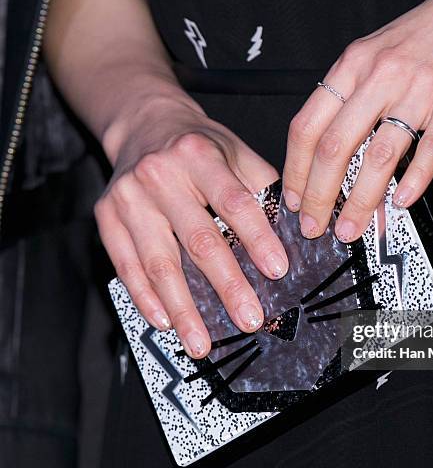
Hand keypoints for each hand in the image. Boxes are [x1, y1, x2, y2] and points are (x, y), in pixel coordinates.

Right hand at [95, 97, 287, 357]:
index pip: (234, 202)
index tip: (277, 271)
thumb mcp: (234, 149)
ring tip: (202, 342)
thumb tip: (291, 228)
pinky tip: (165, 321)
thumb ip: (259, 185)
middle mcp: (160, 175)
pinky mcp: (107, 217)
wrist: (143, 124)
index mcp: (198, 155)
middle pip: (198, 240)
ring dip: (183, 308)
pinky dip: (146, 297)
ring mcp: (128, 198)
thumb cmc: (196, 143)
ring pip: (160, 262)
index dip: (257, 238)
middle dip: (226, 286)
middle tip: (248, 319)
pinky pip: (126, 266)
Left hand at [283, 0, 432, 240]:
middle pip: (334, 148)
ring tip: (352, 228)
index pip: (306, 126)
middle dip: (318, 197)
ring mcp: (418, 89)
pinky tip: (402, 203)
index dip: (294, 170)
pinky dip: (413, 182)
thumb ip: (352, 93)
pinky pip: (429, 151)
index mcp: (353, 64)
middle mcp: (379, 75)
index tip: (292, 199)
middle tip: (314, 225)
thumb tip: (330, 148)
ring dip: (359, 202)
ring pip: (377, 157)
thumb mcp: (378, 50)